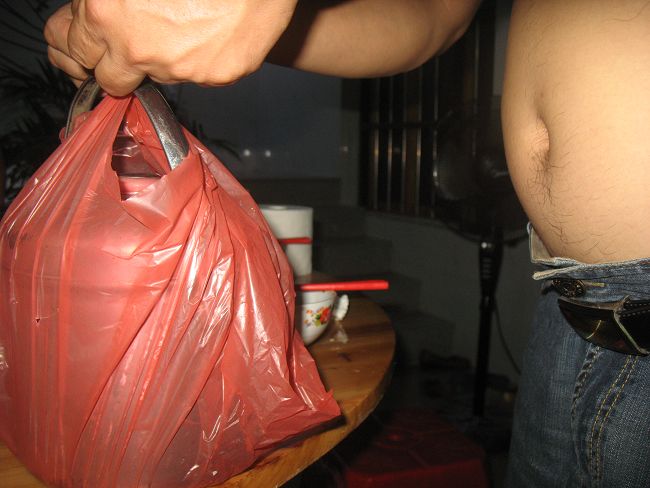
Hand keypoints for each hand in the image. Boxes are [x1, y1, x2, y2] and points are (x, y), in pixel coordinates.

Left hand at [44, 0, 298, 95]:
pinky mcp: (211, 77)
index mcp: (106, 10)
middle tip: (130, 46)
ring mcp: (177, 68)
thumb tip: (93, 15)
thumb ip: (106, 0)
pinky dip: (197, 58)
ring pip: (155, 75)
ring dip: (160, 58)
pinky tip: (209, 31)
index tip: (85, 46)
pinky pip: (194, 75)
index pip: (69, 46)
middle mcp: (138, 48)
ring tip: (183, 24)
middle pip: (109, 79)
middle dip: (114, 65)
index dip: (77, 45)